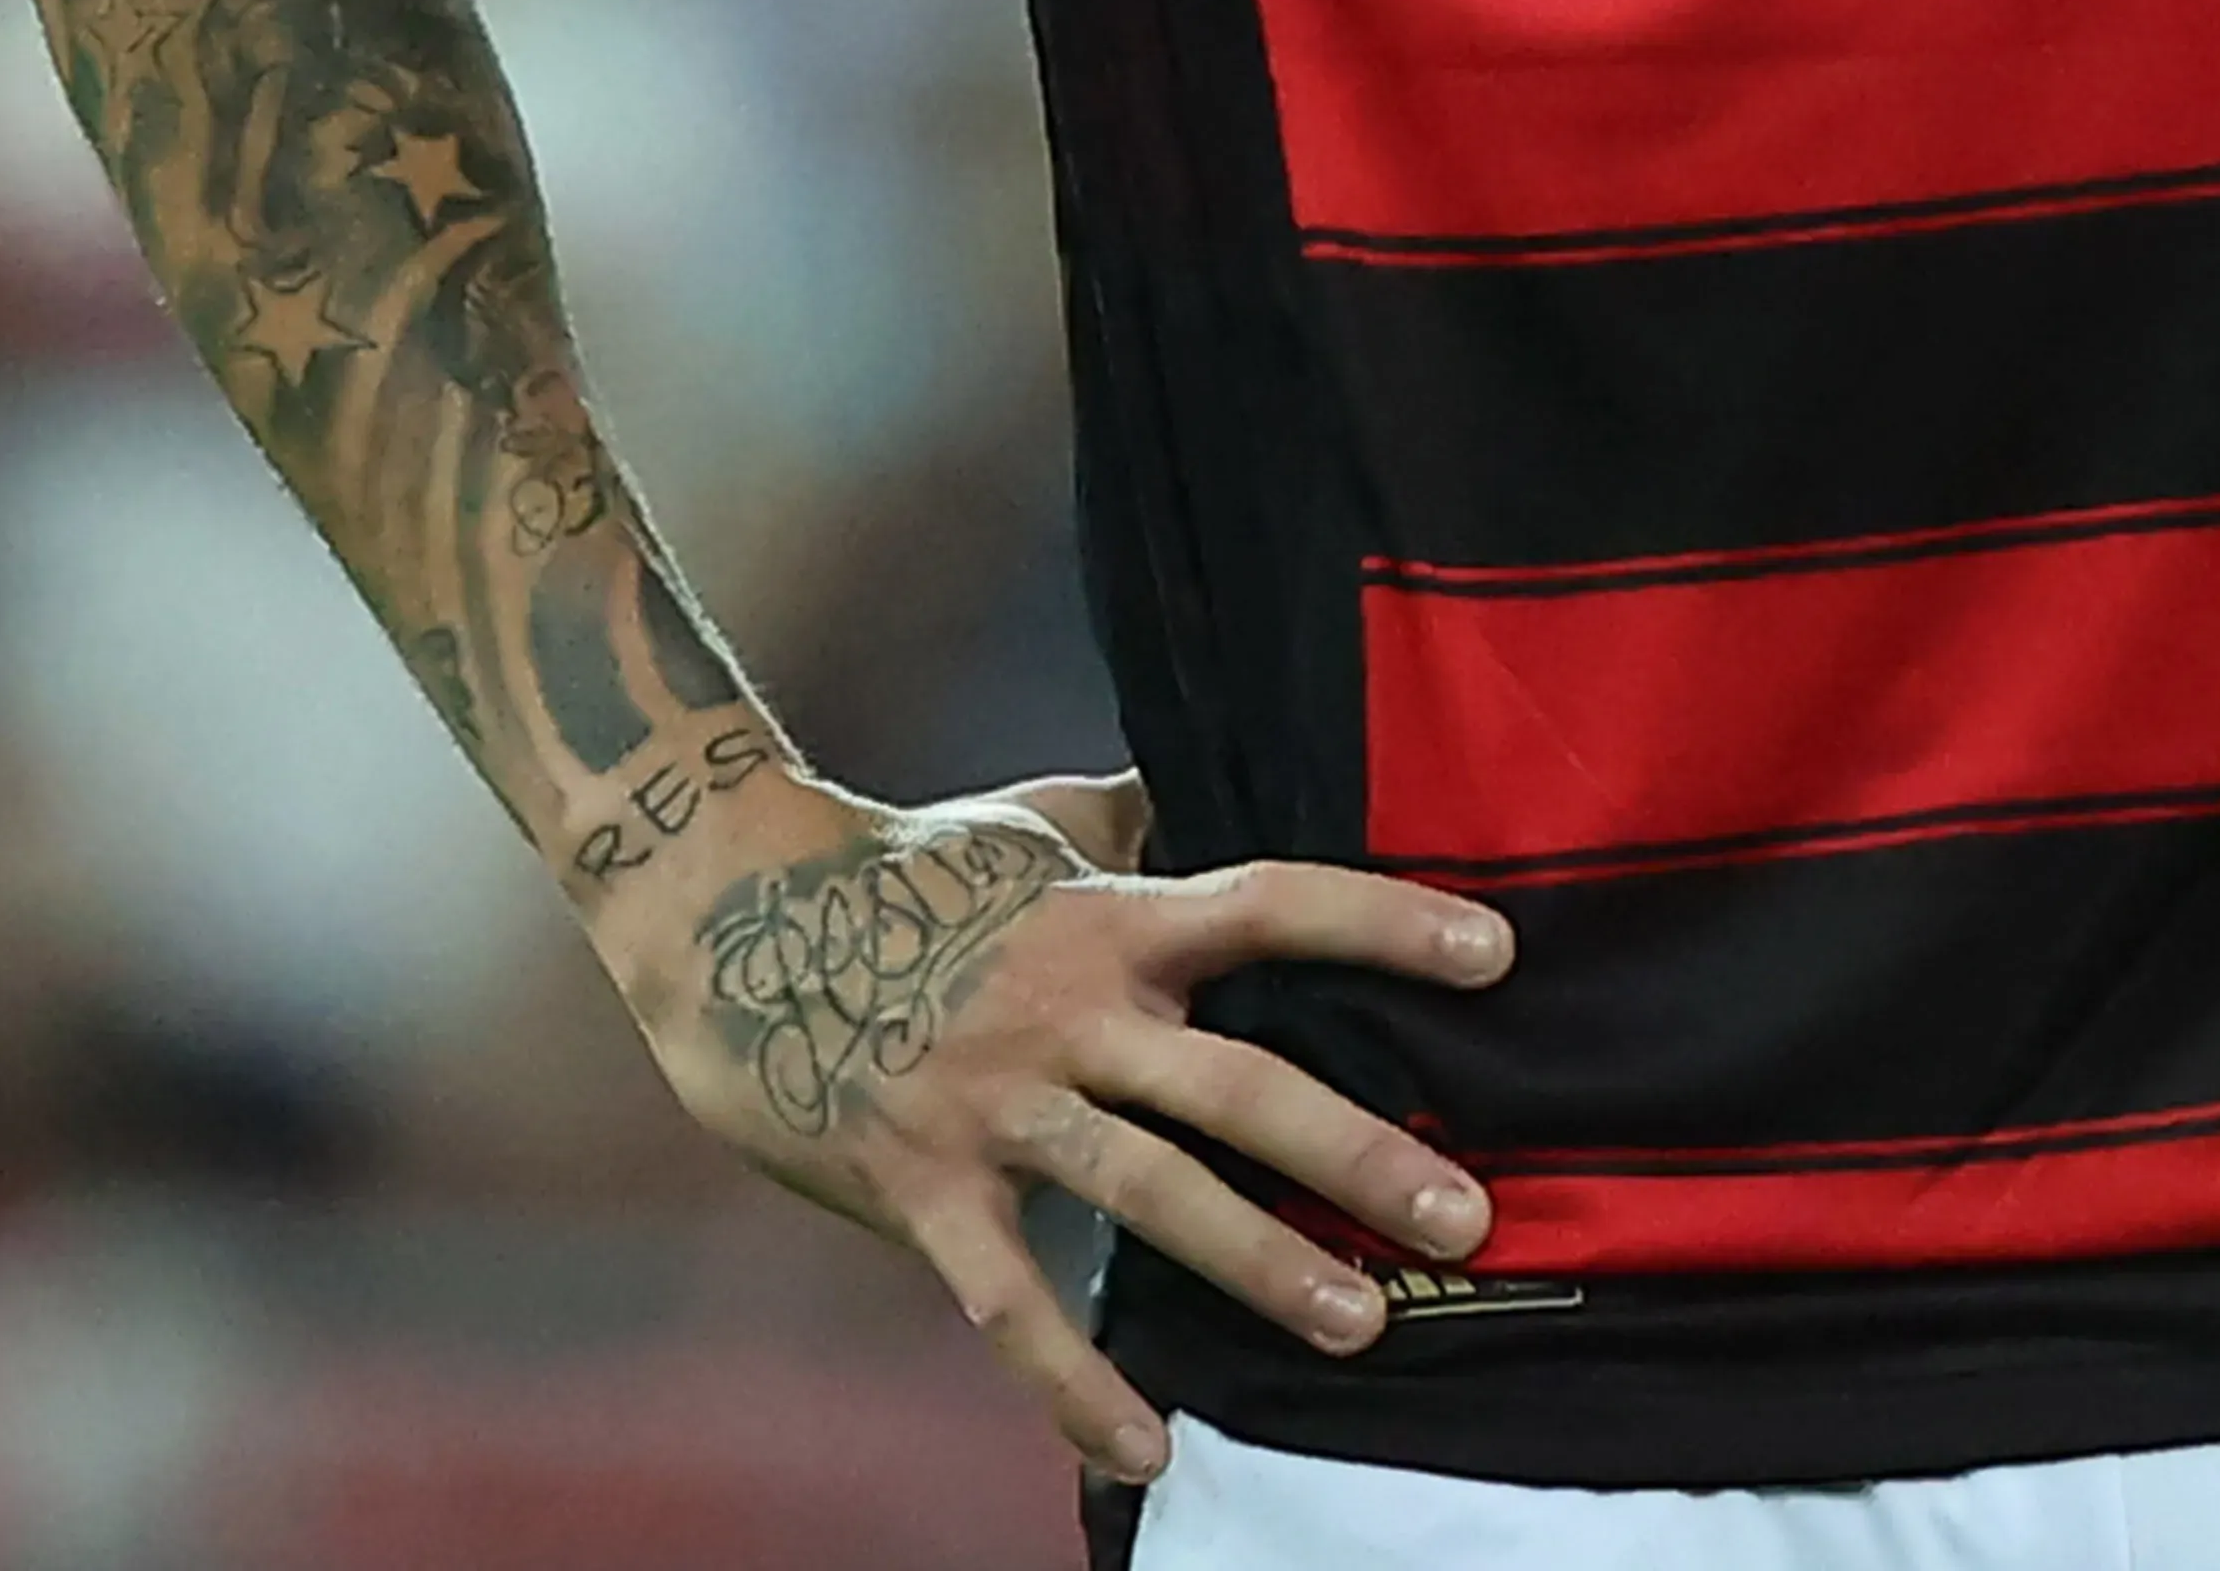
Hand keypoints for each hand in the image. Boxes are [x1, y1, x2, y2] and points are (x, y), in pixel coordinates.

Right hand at [591, 767, 1519, 1487]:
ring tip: (1357, 1325)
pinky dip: (1074, 1383)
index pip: (1271, 904)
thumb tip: (1233, 771)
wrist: (722, 911)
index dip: (1383, 922)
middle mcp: (1069, 1010)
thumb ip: (1146, 819)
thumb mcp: (1040, 821)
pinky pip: (1008, 1302)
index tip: (1497, 955)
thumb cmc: (904, 861)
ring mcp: (995, 1104)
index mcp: (1111, 918)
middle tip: (1466, 1214)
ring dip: (1256, 1263)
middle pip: (1235, 1082)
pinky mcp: (921, 1187)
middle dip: (1352, 1155)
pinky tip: (1146, 1448)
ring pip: (1147, 1193)